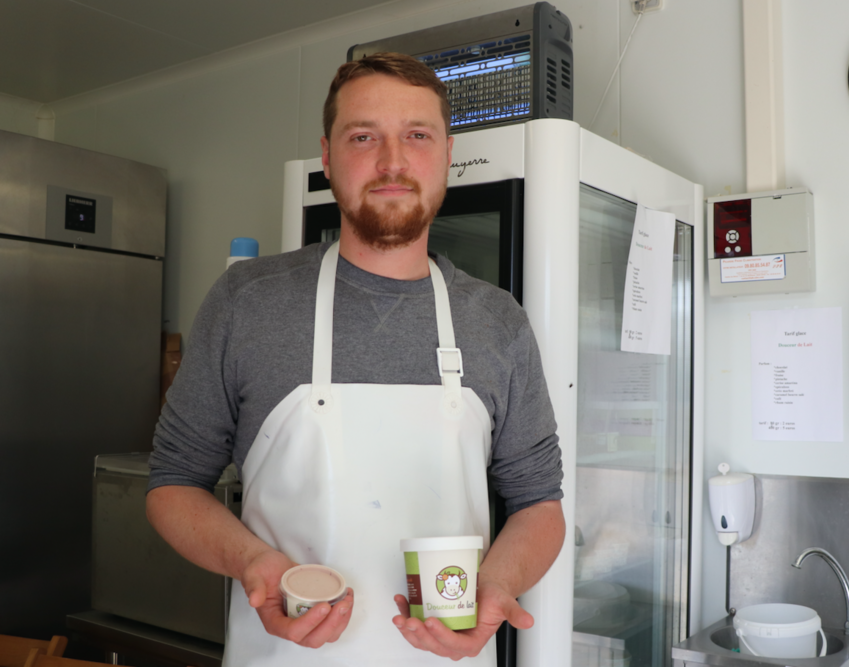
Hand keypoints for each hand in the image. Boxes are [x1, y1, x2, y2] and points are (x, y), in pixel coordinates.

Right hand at [241, 550, 354, 647]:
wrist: (270, 566)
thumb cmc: (261, 571)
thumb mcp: (253, 575)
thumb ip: (254, 587)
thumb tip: (254, 600)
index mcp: (274, 622)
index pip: (294, 632)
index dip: (310, 622)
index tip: (324, 605)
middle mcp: (290, 626)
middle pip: (313, 639)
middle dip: (331, 624)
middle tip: (342, 604)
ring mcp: (304, 622)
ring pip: (326, 635)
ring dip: (340, 621)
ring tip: (347, 599)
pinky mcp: (315, 615)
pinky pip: (332, 624)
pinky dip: (343, 615)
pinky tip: (347, 597)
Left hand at [391, 578, 532, 659]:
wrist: (483, 588)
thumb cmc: (493, 597)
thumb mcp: (505, 603)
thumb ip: (514, 614)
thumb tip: (528, 621)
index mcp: (471, 643)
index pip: (454, 645)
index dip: (441, 636)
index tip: (432, 621)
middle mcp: (454, 643)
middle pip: (433, 645)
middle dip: (419, 634)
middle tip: (410, 619)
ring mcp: (440, 635)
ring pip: (420, 639)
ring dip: (407, 629)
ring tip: (400, 614)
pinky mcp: (431, 625)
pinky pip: (415, 626)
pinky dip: (405, 614)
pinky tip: (401, 602)